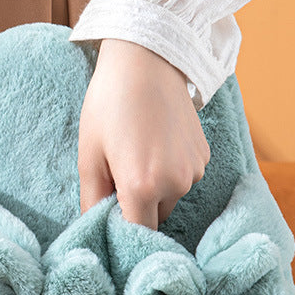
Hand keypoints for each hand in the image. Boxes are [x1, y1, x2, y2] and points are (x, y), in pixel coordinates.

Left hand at [77, 38, 209, 228]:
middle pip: (153, 219)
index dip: (120, 232)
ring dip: (152, 190)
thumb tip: (93, 229)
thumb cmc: (109, 105)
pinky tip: (154, 143)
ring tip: (134, 153)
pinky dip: (168, 173)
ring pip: (169, 199)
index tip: (107, 218)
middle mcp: (175, 184)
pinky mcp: (204, 157)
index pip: (136, 234)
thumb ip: (92, 200)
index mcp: (142, 187)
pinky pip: (182, 179)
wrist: (146, 59)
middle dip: (134, 208)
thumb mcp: (89, 155)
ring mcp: (195, 171)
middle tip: (114, 175)